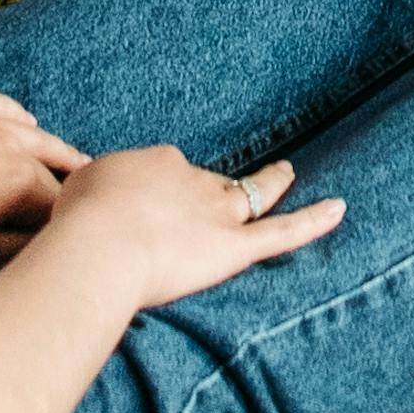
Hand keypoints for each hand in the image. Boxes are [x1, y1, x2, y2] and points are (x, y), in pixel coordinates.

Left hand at [0, 88, 79, 274]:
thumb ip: (13, 250)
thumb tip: (43, 247)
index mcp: (20, 182)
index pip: (61, 203)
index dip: (72, 219)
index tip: (81, 232)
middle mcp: (13, 144)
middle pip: (56, 161)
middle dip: (75, 178)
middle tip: (94, 190)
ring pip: (34, 131)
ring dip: (54, 147)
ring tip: (69, 158)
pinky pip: (0, 104)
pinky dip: (18, 115)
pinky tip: (24, 121)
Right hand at [69, 142, 344, 308]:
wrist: (100, 243)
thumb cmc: (79, 224)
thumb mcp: (73, 198)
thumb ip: (90, 200)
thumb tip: (84, 206)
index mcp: (155, 165)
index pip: (167, 173)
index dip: (161, 191)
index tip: (147, 205)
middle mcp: (191, 180)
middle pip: (210, 181)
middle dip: (216, 184)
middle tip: (223, 183)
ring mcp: (217, 212)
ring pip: (251, 196)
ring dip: (270, 182)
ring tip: (287, 172)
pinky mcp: (235, 247)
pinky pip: (282, 233)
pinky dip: (313, 221)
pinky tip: (340, 209)